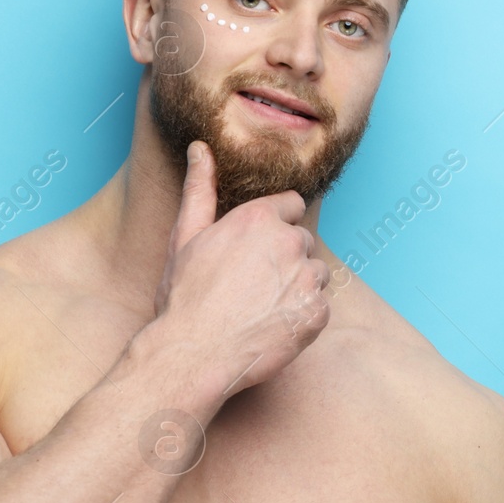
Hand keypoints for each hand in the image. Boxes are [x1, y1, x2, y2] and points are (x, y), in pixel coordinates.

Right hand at [150, 141, 330, 395]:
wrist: (193, 355)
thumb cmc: (184, 297)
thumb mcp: (186, 237)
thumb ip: (200, 188)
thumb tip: (200, 147)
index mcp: (260, 218)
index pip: (292, 205)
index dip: (274, 226)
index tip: (256, 249)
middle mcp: (289, 242)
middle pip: (302, 241)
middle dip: (284, 258)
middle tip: (250, 286)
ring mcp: (306, 279)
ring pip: (314, 274)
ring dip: (297, 287)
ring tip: (261, 307)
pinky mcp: (317, 313)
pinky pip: (319, 307)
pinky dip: (302, 317)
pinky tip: (272, 326)